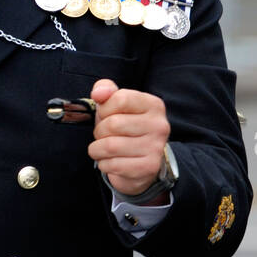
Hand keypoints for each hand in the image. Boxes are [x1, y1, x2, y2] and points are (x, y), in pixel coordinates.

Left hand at [87, 79, 170, 196]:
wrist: (142, 161)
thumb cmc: (125, 128)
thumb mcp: (116, 104)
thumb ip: (106, 90)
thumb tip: (98, 93)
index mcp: (153, 105)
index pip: (120, 99)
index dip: (104, 108)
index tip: (105, 115)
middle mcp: (159, 125)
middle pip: (113, 124)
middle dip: (99, 131)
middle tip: (103, 135)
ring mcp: (156, 147)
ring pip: (110, 146)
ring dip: (97, 149)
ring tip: (101, 149)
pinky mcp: (149, 167)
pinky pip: (113, 165)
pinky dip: (104, 164)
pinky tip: (110, 161)